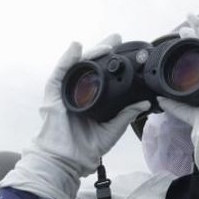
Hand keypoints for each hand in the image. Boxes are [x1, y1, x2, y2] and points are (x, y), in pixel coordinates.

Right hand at [37, 35, 151, 176]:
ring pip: (77, 66)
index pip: (100, 74)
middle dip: (102, 49)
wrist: (69, 160)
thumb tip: (145, 104)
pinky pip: (59, 73)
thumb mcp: (112, 129)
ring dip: (90, 52)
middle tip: (116, 38)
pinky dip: (67, 58)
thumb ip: (126, 115)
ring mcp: (65, 92)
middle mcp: (77, 92)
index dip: (110, 61)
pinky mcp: (53, 95)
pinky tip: (76, 48)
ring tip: (105, 46)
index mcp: (91, 99)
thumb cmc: (86, 148)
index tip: (123, 50)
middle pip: (89, 65)